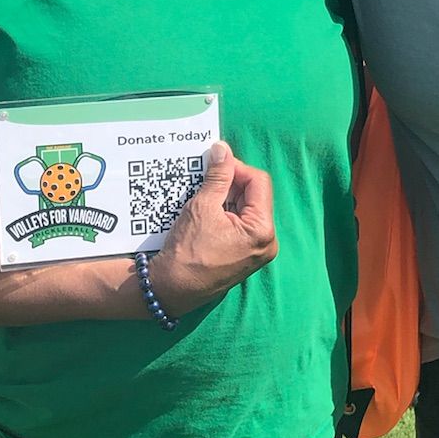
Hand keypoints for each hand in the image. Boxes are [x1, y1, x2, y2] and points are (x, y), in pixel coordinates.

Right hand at [147, 142, 277, 314]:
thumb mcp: (202, 206)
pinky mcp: (244, 255)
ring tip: (204, 195)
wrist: (172, 288)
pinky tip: (207, 210)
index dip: (237, 168)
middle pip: (254, 195)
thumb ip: (218, 176)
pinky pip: (240, 224)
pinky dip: (225, 212)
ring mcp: (256, 250)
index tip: (215, 163)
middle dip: (231, 183)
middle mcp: (266, 242)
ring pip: (246, 209)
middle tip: (207, 179)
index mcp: (262, 230)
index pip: (258, 182)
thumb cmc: (187, 252)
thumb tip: (222, 150)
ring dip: (226, 197)